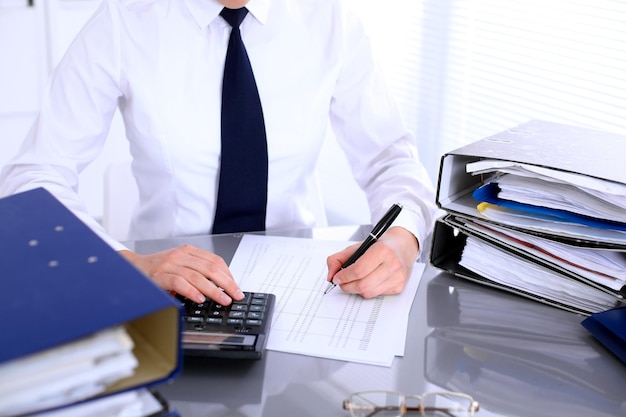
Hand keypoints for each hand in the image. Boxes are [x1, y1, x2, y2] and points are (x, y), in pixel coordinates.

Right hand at [119, 245, 243, 304]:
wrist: (131, 267)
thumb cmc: (158, 269)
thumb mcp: (180, 265)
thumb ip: (197, 271)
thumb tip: (221, 287)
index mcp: (188, 251)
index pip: (215, 260)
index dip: (228, 275)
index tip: (236, 287)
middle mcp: (180, 255)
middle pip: (210, 268)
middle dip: (226, 283)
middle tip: (235, 295)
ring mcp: (169, 264)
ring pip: (197, 276)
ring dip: (213, 290)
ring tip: (223, 299)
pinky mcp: (159, 275)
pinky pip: (179, 282)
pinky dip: (191, 291)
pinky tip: (200, 298)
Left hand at [325, 226, 418, 297]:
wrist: (403, 246)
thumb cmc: (380, 246)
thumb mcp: (358, 246)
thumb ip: (338, 258)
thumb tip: (330, 276)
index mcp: (382, 250)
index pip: (358, 270)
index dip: (344, 276)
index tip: (336, 277)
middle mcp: (393, 264)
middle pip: (363, 285)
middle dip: (347, 286)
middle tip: (341, 282)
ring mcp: (398, 277)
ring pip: (369, 293)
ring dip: (356, 290)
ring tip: (352, 282)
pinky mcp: (399, 286)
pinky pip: (377, 294)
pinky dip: (368, 290)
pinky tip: (367, 282)